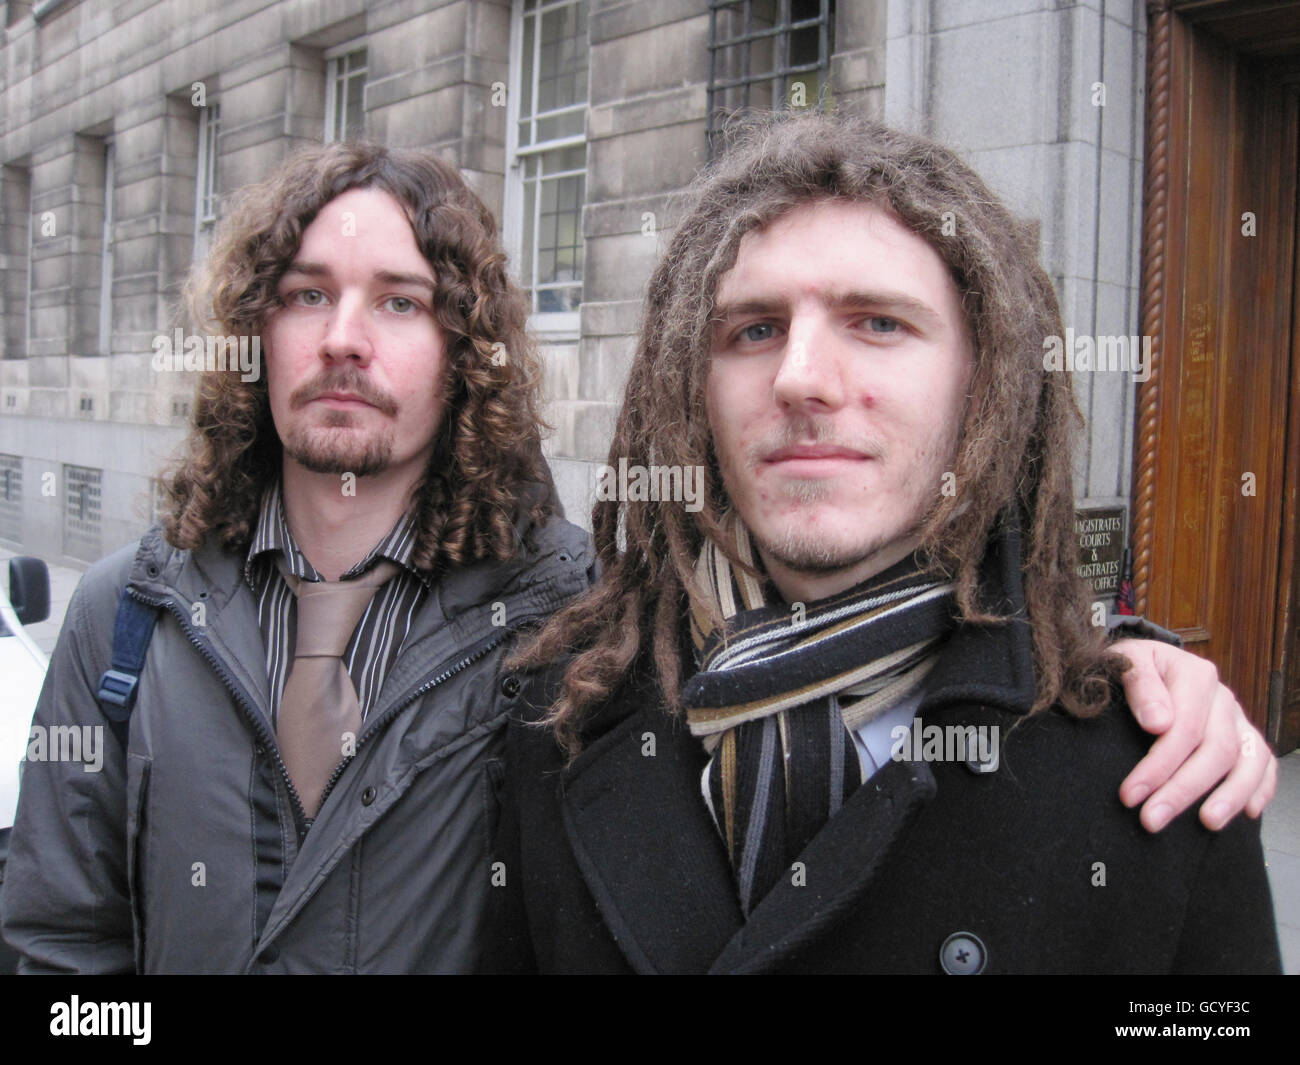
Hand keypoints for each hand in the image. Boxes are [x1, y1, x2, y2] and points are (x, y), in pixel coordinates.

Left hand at [1112, 638, 1276, 831]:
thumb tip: (1158, 723)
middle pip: (1216, 750)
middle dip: (1183, 790)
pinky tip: (1249, 813)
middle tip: (1152, 820)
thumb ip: (1140, 684)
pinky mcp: (1244, 734)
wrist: (1144, 662)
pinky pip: (1264, 762)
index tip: (1130, 795)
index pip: (1184, 728)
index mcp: (1195, 675)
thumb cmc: (1129, 666)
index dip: (1158, 766)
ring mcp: (1237, 718)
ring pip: (1249, 760)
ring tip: (1208, 824)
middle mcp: (1222, 698)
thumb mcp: (1123, 661)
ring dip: (1230, 796)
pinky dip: (1261, 788)